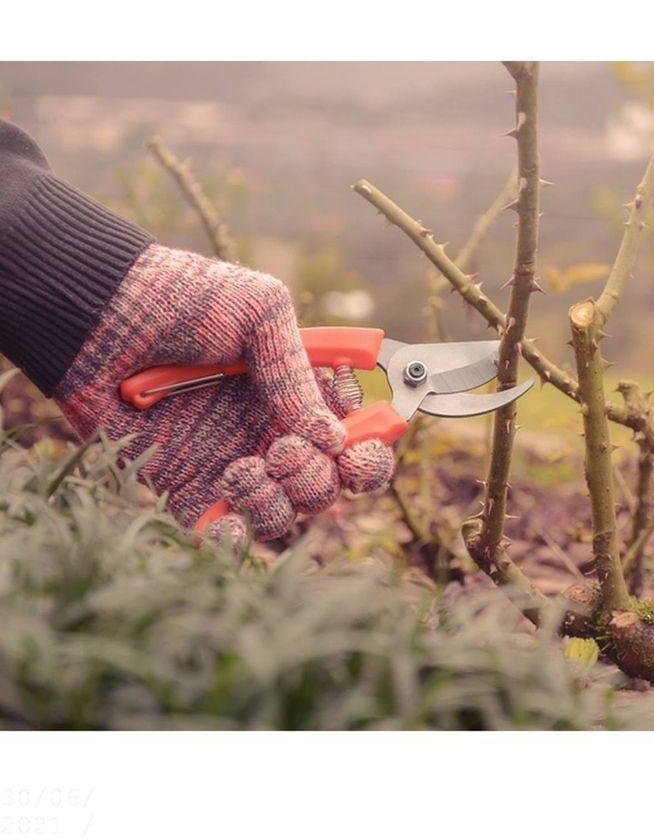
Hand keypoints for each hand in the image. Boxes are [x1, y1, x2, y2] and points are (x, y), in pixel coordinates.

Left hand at [53, 244, 394, 543]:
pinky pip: (227, 535)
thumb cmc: (184, 300)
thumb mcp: (260, 313)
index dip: (368, 450)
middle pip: (328, 486)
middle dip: (318, 478)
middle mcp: (274, 433)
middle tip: (283, 449)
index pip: (356, 438)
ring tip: (241, 469)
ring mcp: (234, 463)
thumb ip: (299, 375)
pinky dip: (236, 538)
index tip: (355, 444)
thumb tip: (332, 438)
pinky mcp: (188, 491)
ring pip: (285, 517)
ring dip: (279, 504)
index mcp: (301, 394)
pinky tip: (228, 517)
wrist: (99, 315)